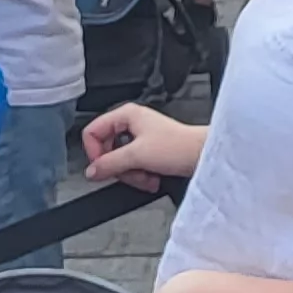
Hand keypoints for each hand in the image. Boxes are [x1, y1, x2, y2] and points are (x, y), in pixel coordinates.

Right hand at [82, 103, 203, 191]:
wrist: (202, 155)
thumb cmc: (178, 145)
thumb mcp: (136, 155)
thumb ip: (109, 164)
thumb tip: (91, 171)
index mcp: (126, 114)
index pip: (92, 132)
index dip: (94, 152)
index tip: (102, 167)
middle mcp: (132, 123)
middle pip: (106, 150)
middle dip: (119, 167)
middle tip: (129, 173)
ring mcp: (141, 138)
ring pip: (120, 161)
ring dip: (132, 174)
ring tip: (146, 176)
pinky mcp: (150, 151)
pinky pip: (134, 166)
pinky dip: (141, 175)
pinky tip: (152, 178)